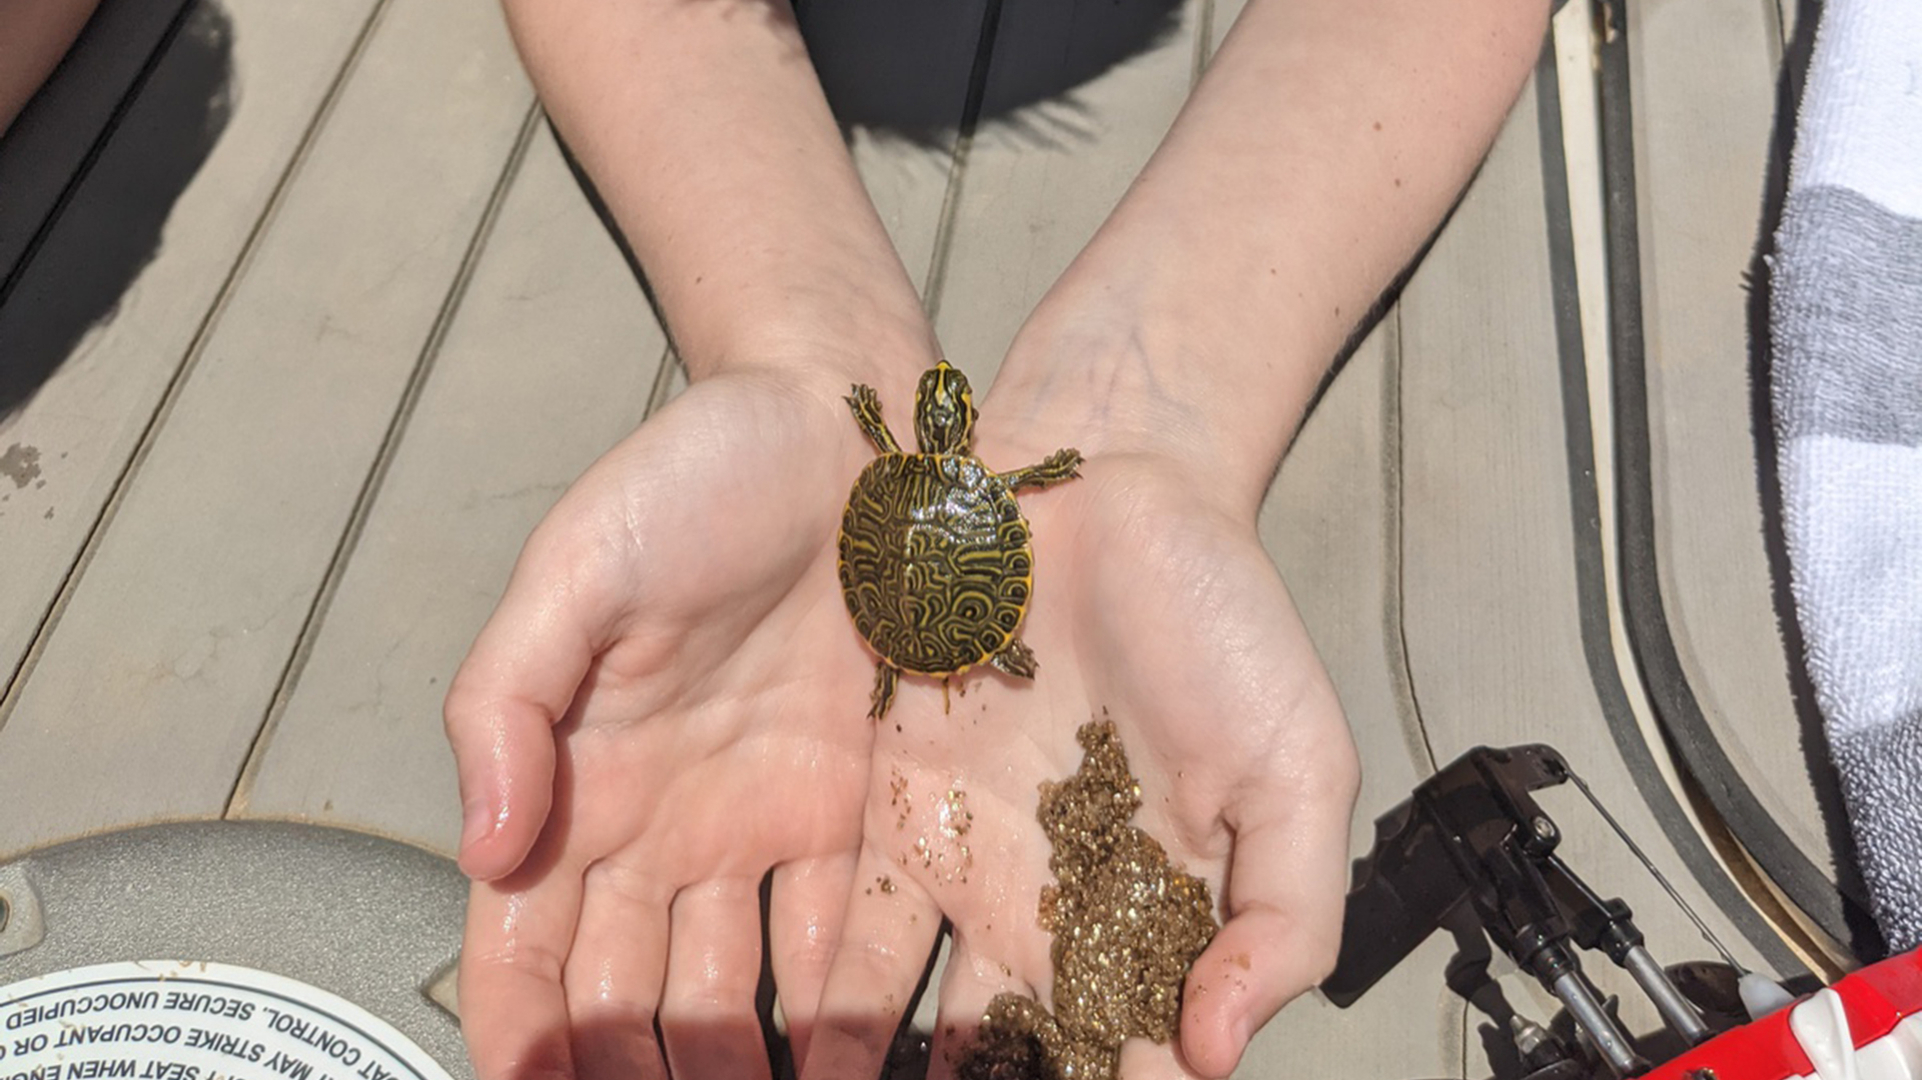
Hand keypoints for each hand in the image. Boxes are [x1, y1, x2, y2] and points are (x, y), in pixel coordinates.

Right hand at [443, 366, 912, 1079]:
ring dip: (732, 1068)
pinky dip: (841, 1015)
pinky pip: (848, 937)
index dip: (522, 1036)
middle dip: (631, 1074)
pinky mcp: (863, 810)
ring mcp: (768, 823)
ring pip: (736, 991)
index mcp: (581, 780)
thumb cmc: (704, 473)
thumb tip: (483, 847)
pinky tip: (841, 1068)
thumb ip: (505, 704)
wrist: (859, 428)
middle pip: (631, 996)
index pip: (526, 948)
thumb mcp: (575, 572)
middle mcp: (670, 822)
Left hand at [800, 399, 1360, 1078]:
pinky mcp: (895, 816)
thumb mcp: (1297, 768)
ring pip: (928, 1026)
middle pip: (1028, 1061)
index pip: (1139, 1057)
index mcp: (1167, 916)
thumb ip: (1283, 916)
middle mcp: (1066, 910)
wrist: (1102, 483)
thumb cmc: (1217, 611)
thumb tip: (1220, 1049)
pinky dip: (829, 1006)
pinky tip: (809, 1050)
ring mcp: (977, 869)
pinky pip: (854, 935)